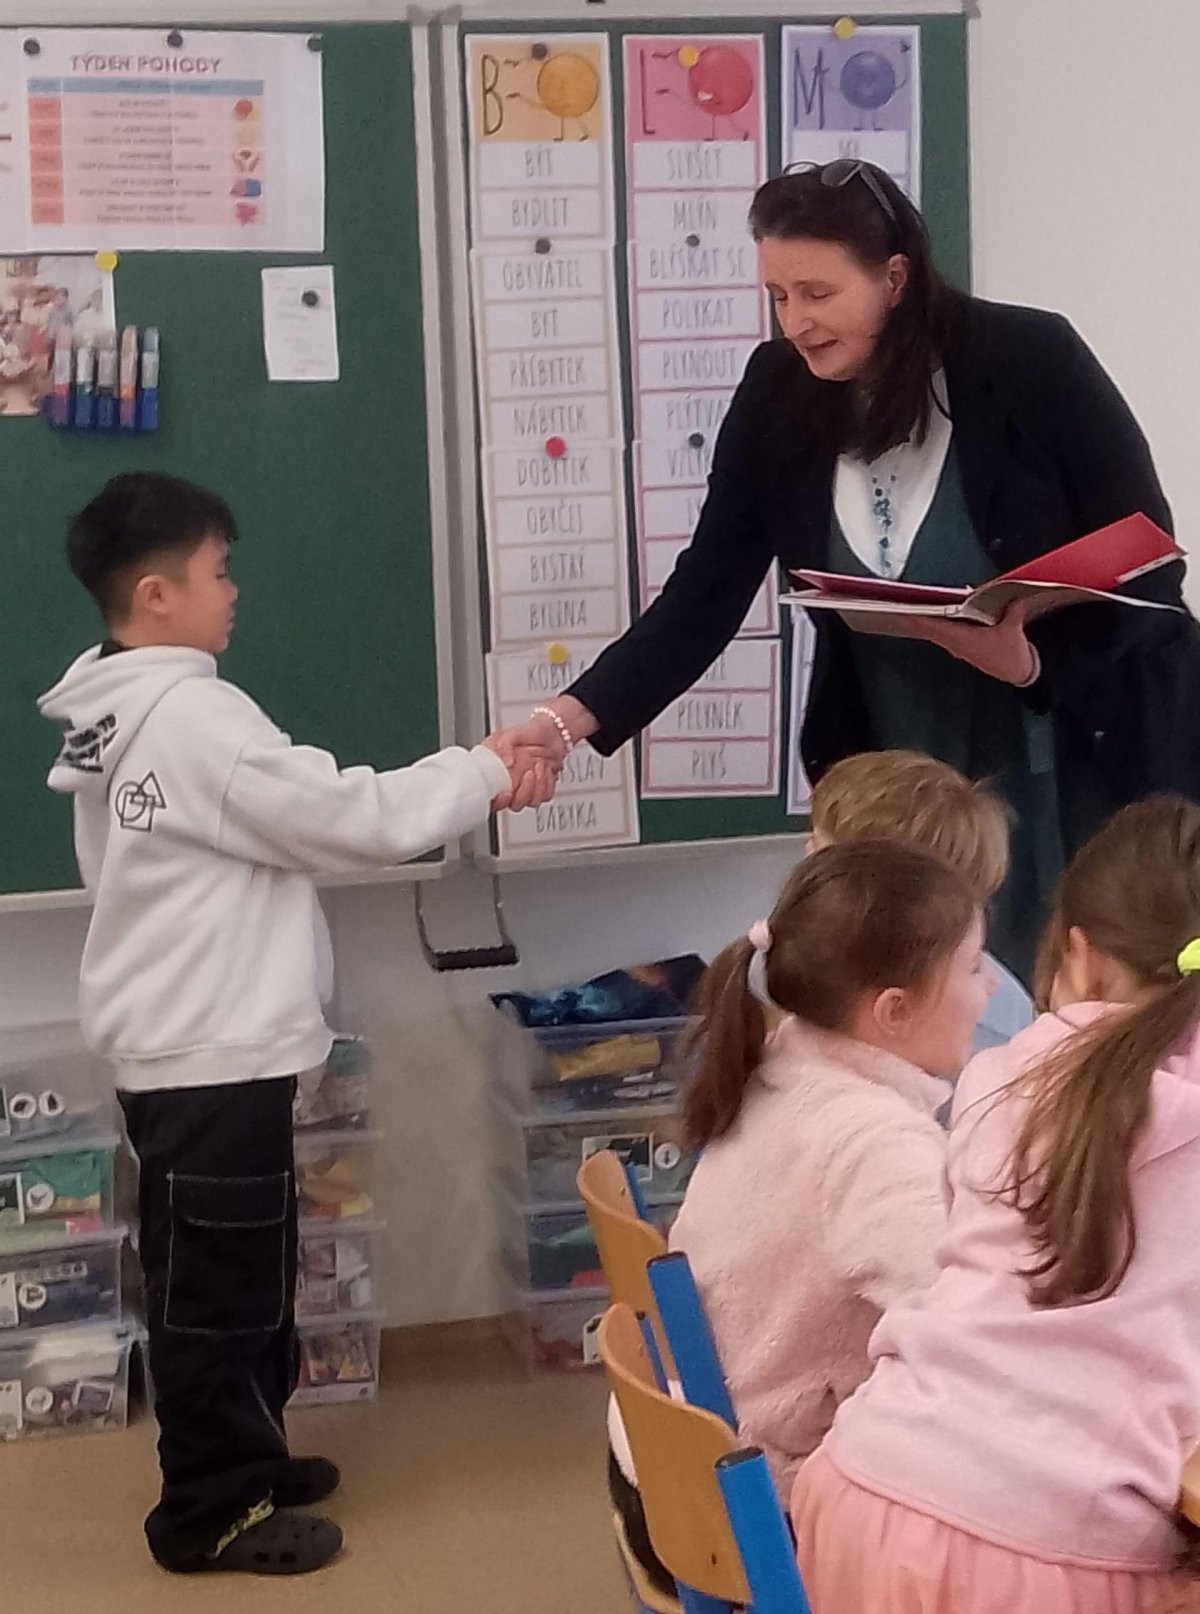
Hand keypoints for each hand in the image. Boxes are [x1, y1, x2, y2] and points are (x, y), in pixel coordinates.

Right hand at [482, 731, 560, 811]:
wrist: (552, 733)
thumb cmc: (529, 733)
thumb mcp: (510, 734)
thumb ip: (504, 746)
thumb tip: (507, 763)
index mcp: (496, 774)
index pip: (493, 799)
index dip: (499, 801)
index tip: (507, 792)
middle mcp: (511, 785)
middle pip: (515, 805)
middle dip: (524, 791)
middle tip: (528, 773)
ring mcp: (527, 789)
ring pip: (532, 802)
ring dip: (538, 784)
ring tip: (539, 764)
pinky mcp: (542, 789)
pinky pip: (546, 795)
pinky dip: (548, 781)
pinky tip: (546, 768)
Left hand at [862, 603, 1038, 685]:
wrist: (1016, 672)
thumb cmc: (1010, 654)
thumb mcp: (1012, 627)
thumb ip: (1010, 607)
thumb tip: (1009, 592)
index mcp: (962, 638)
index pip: (932, 625)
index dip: (916, 618)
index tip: (902, 611)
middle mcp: (956, 644)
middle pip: (928, 629)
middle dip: (914, 618)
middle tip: (899, 607)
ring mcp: (958, 647)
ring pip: (935, 632)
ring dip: (925, 622)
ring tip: (913, 610)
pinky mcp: (964, 648)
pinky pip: (945, 635)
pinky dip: (939, 625)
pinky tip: (939, 617)